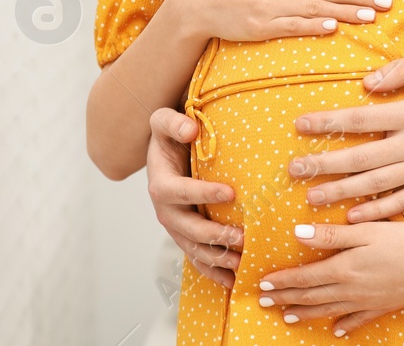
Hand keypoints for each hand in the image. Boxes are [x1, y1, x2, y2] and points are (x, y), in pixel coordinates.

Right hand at [145, 108, 241, 287]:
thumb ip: (172, 123)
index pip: (180, 191)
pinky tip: (233, 282)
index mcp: (160, 184)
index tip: (231, 192)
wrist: (164, 154)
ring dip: (218, 258)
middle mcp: (165, 211)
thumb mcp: (163, 121)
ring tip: (243, 262)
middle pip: (188, 229)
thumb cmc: (169, 137)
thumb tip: (190, 130)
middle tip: (243, 236)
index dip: (204, 193)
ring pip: (194, 249)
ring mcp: (176, 228)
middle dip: (215, 235)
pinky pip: (197, 259)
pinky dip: (213, 272)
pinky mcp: (185, 237)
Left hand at [257, 220, 403, 335]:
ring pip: (329, 310)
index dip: (283, 280)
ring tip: (287, 317)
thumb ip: (332, 235)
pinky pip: (358, 320)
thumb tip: (298, 234)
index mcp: (345, 268)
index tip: (263, 283)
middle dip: (286, 298)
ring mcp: (368, 301)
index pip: (306, 277)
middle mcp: (352, 289)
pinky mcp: (384, 306)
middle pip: (312, 295)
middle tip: (264, 301)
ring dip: (306, 313)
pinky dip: (345, 325)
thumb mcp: (367, 230)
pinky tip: (337, 331)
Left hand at [288, 53, 403, 220]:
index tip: (298, 125)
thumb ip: (403, 69)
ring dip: (342, 193)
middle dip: (323, 164)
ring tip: (311, 199)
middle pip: (361, 157)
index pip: (360, 117)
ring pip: (377, 184)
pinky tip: (354, 217)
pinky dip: (378, 212)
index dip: (327, 122)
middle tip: (292, 171)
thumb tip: (367, 84)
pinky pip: (403, 203)